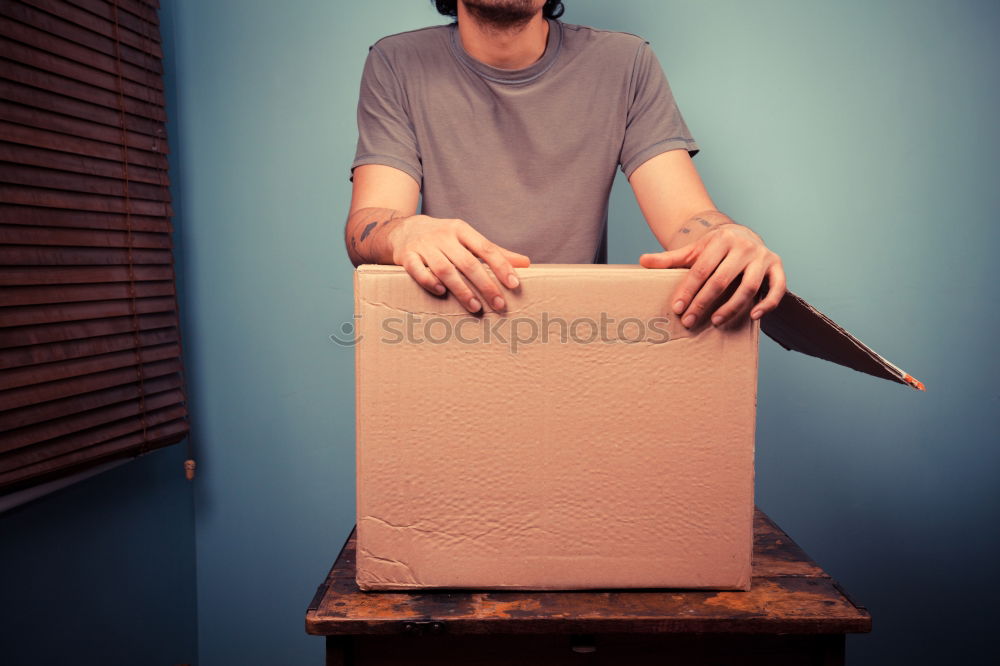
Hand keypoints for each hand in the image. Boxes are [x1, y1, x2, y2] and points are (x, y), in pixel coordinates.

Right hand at [387, 215, 529, 312]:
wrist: (403, 230)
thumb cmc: (444, 238)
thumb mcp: (468, 239)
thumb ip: (495, 252)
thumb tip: (526, 263)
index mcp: (461, 230)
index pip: (486, 248)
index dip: (501, 266)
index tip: (514, 284)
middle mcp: (443, 236)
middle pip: (468, 262)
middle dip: (485, 284)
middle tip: (499, 304)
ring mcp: (424, 246)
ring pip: (444, 269)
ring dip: (461, 289)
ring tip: (476, 307)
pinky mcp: (406, 257)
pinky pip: (417, 270)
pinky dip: (429, 281)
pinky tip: (442, 293)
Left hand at [639, 224, 785, 327]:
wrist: (741, 236)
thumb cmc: (714, 249)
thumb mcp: (692, 251)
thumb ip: (669, 259)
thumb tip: (642, 261)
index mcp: (721, 240)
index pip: (701, 270)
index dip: (688, 290)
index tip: (677, 309)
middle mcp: (744, 246)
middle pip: (722, 279)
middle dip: (704, 302)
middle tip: (690, 321)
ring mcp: (762, 257)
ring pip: (749, 286)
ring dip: (732, 306)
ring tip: (715, 322)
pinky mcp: (777, 267)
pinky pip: (778, 287)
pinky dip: (768, 303)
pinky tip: (754, 316)